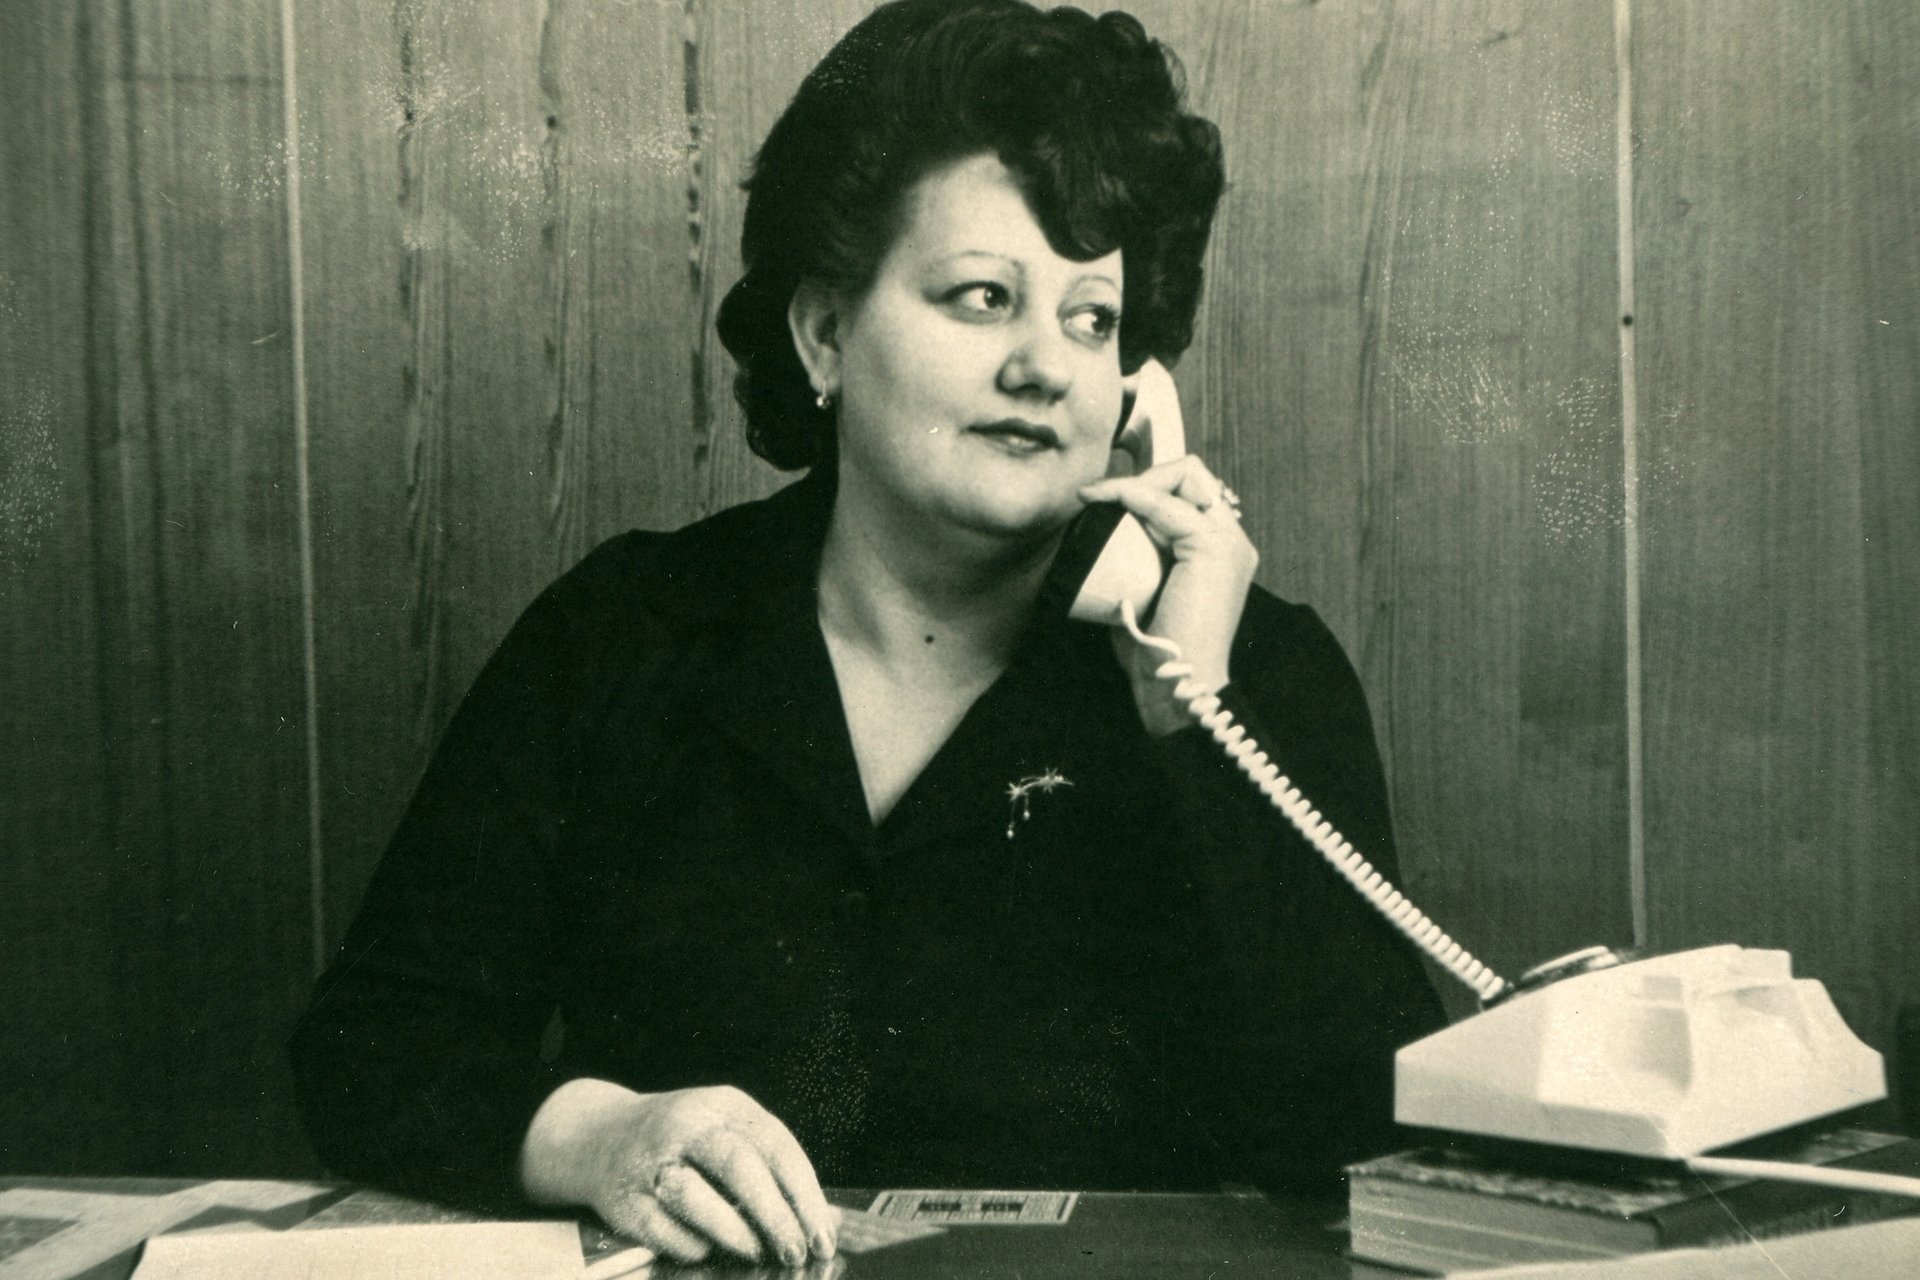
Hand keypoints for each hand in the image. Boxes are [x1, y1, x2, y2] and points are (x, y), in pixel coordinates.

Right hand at [521, 1078, 835, 1266]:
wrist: (600, 1136)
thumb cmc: (684, 1142)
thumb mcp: (725, 1130)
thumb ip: (765, 1165)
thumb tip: (813, 1222)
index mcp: (724, 1105)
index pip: (776, 1146)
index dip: (804, 1195)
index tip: (823, 1234)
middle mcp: (687, 1124)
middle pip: (739, 1167)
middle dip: (775, 1216)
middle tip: (797, 1251)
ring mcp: (651, 1160)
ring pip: (696, 1196)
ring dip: (734, 1232)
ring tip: (757, 1253)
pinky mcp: (623, 1198)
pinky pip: (662, 1229)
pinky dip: (691, 1245)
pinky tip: (706, 1250)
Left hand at [1077, 454, 1257, 735]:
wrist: (1174, 684)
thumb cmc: (1155, 650)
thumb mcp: (1143, 592)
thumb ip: (1138, 560)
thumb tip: (1099, 534)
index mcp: (1220, 553)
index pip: (1191, 494)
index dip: (1150, 487)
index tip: (1102, 497)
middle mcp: (1232, 542)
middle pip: (1192, 476)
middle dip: (1145, 476)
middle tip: (1101, 496)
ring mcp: (1228, 543)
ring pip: (1185, 475)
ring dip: (1136, 482)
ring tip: (1098, 498)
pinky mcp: (1214, 548)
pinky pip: (1165, 502)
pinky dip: (1129, 494)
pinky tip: (1102, 500)